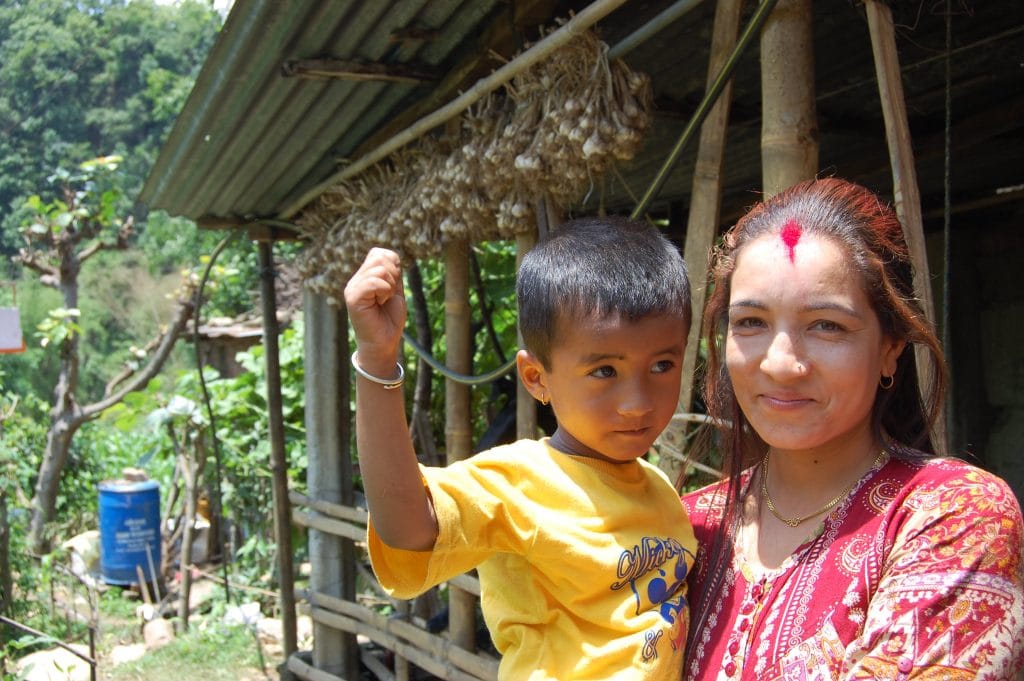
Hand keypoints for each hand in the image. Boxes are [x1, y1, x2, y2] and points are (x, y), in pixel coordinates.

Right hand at [343, 248, 406, 368]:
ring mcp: (352, 288)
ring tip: (384, 300)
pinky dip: (384, 291)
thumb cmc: (390, 319)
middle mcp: (356, 280)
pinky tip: (380, 302)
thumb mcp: (395, 290)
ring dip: (389, 286)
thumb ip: (393, 272)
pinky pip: (373, 282)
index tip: (393, 286)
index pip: (380, 253)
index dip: (394, 266)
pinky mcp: (352, 297)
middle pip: (379, 257)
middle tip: (389, 294)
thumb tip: (392, 256)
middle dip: (393, 274)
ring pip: (378, 268)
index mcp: (365, 276)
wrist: (384, 342)